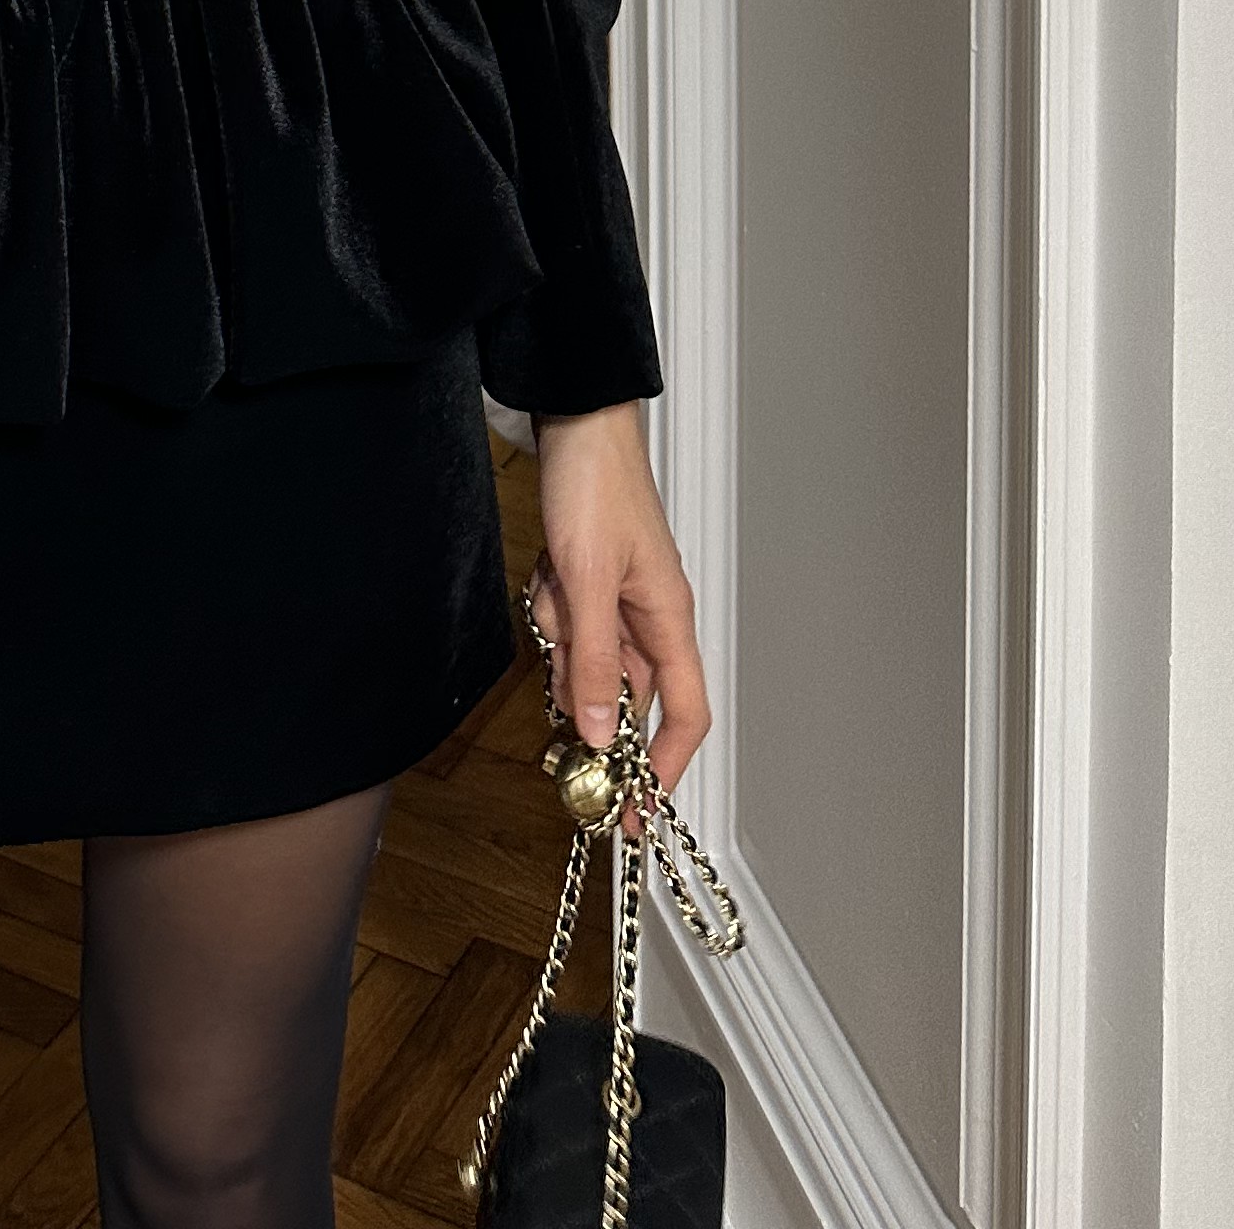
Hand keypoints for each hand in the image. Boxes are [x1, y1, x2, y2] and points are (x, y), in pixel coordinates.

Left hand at [529, 403, 707, 793]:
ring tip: (555, 582)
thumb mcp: (587, 582)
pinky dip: (550, 607)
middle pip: (621, 689)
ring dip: (562, 633)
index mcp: (669, 618)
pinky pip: (566, 624)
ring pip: (586, 657)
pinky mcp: (588, 584)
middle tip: (561, 657)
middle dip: (584, 682)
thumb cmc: (597, 486)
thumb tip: (604, 735)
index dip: (665, 767)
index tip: (636, 808)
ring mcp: (618, 601)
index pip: (686, 713)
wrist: (574, 424)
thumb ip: (597, 662)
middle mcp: (650, 617)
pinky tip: (548, 571)